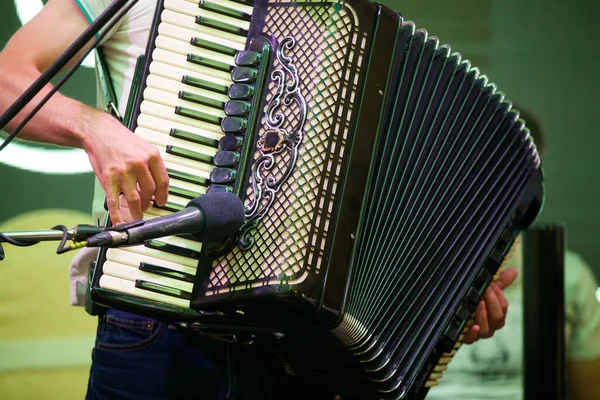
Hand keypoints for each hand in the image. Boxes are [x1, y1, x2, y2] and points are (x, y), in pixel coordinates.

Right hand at [82, 111, 168, 225]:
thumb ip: (151, 165)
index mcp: (151, 156)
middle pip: (150, 192)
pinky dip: (117, 215)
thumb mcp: (143, 147)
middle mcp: (139, 164)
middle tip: (147, 206)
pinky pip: (114, 202)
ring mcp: (123, 173)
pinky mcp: (108, 179)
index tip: (162, 201)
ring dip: (137, 211)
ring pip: (135, 200)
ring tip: (137, 215)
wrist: (98, 131)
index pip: (163, 181)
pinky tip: (120, 222)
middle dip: (149, 203)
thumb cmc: (120, 139)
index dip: (163, 195)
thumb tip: (158, 185)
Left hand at [463, 267, 517, 343]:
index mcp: (496, 316)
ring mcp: (478, 334)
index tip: (491, 284)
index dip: (498, 295)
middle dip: (492, 301)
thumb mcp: (484, 291)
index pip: (503, 306)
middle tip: (485, 290)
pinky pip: (471, 339)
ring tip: (478, 302)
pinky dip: (473, 333)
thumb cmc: (472, 302)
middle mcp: (490, 326)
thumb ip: (499, 283)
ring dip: (483, 314)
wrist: (452, 317)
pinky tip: (472, 326)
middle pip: (498, 317)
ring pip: (487, 328)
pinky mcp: (466, 338)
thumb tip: (514, 270)